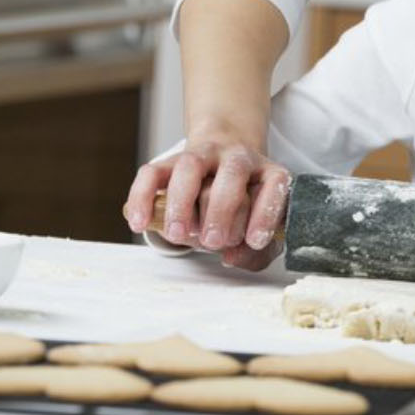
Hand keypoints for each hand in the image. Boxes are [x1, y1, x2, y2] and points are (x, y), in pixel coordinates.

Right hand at [122, 135, 290, 257]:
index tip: (254, 241)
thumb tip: (231, 258)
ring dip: (183, 203)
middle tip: (212, 242)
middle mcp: (238, 158)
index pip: (274, 186)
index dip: (265, 214)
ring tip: (179, 235)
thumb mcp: (259, 230)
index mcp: (268, 173)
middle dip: (221, 211)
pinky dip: (143, 197)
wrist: (222, 166)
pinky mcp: (170, 161)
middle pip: (231, 175)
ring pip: (191, 168)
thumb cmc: (244, 208)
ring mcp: (203, 155)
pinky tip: (140, 222)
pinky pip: (152, 173)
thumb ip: (254, 252)